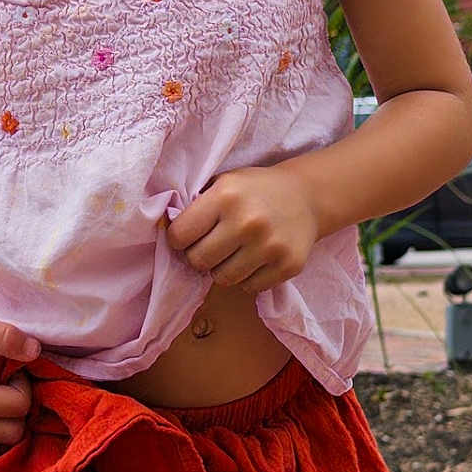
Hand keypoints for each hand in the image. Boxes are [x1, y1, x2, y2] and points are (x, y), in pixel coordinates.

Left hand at [165, 165, 319, 294]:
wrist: (307, 196)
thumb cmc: (254, 190)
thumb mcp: (223, 183)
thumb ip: (197, 206)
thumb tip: (165, 231)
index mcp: (225, 197)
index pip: (180, 235)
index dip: (178, 239)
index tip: (185, 237)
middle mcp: (247, 222)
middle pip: (199, 261)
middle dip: (198, 256)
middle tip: (208, 247)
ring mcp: (270, 246)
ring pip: (223, 279)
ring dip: (222, 269)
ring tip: (231, 252)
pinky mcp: (289, 266)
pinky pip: (249, 288)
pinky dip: (246, 278)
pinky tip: (252, 259)